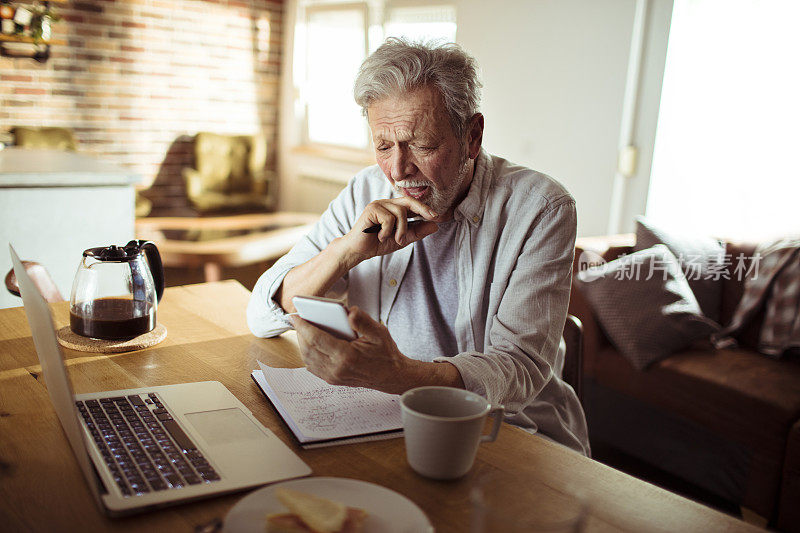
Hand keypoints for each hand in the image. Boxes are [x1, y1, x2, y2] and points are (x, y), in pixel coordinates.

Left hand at [289, 306, 413, 393]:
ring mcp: (333, 377)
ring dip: (302, 343)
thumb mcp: (379, 332)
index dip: (303, 326)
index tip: (295, 316)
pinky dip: (308, 353)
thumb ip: (363, 321)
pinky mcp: (333, 379)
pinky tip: (310, 342)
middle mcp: (337, 369)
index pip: (317, 339)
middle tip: (297, 319)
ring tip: (302, 328)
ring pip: (308, 359)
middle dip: (300, 333)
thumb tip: (349, 311)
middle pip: (309, 349)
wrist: (391, 376)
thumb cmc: (385, 353)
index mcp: (347, 356)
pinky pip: (313, 366)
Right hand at [340, 197, 439, 263]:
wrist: (359, 250)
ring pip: (400, 212)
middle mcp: (386, 203)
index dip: (424, 208)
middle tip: (432, 218)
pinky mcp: (371, 209)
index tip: (436, 216)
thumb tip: (435, 226)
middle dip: (421, 210)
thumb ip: (417, 232)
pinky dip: (387, 231)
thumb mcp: (402, 239)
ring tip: (395, 240)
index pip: (411, 203)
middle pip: (408, 202)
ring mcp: (378, 204)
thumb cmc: (378, 243)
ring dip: (401, 230)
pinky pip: (388, 218)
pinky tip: (380, 237)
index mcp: (393, 208)